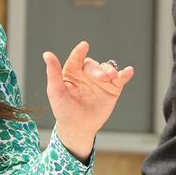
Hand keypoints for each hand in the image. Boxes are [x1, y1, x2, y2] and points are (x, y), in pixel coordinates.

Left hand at [46, 42, 133, 160]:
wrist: (78, 128)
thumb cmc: (64, 110)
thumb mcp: (56, 92)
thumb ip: (53, 73)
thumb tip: (47, 54)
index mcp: (72, 72)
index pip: (76, 59)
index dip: (79, 52)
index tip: (84, 46)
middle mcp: (87, 74)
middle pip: (93, 65)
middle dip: (98, 70)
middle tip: (102, 78)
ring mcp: (101, 81)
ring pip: (107, 68)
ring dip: (110, 70)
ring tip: (111, 77)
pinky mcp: (112, 89)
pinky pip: (120, 79)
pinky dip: (125, 74)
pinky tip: (128, 71)